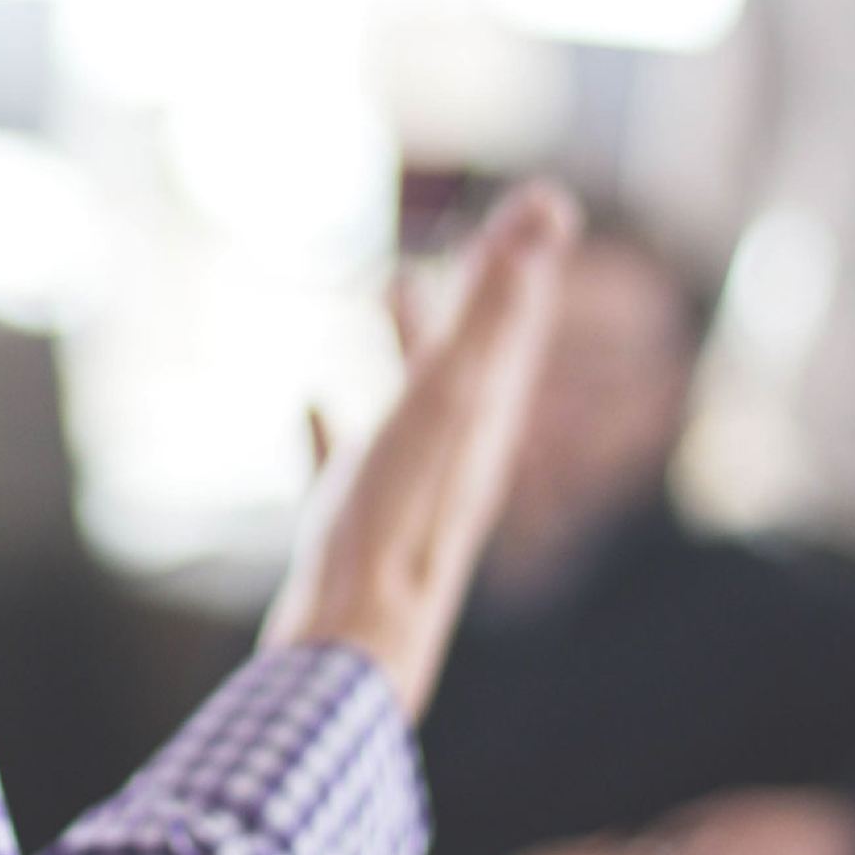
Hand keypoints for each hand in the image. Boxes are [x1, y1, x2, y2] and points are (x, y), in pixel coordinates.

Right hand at [262, 181, 578, 716]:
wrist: (350, 649)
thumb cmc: (397, 521)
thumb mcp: (451, 396)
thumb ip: (495, 307)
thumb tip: (548, 210)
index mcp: (487, 425)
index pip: (519, 327)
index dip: (527, 264)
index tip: (540, 205)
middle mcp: (456, 456)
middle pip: (480, 359)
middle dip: (480, 296)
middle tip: (484, 237)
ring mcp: (404, 492)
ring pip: (417, 398)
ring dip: (410, 340)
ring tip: (392, 286)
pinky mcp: (352, 528)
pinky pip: (347, 457)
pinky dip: (334, 418)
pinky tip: (306, 399)